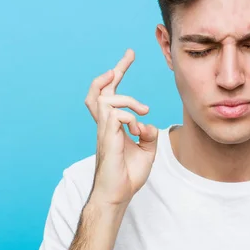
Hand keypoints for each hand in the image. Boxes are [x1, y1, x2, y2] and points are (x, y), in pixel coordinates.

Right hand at [86, 49, 157, 207]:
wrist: (118, 194)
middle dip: (116, 69)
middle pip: (100, 90)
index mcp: (113, 125)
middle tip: (129, 55)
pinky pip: (114, 116)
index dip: (118, 74)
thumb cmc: (128, 174)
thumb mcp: (147, 149)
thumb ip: (148, 132)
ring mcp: (104, 131)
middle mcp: (105, 125)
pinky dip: (129, 117)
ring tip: (144, 111)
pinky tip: (137, 129)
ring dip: (128, 99)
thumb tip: (146, 123)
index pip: (111, 94)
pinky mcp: (107, 139)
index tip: (128, 57)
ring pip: (106, 99)